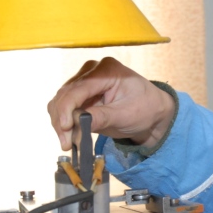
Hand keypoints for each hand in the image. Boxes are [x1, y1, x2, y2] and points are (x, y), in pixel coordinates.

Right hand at [47, 57, 174, 150]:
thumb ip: (102, 118)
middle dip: (62, 120)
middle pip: (65, 95)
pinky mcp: (80, 95)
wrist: (152, 112)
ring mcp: (84, 82)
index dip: (67, 108)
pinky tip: (70, 137)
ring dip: (60, 123)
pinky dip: (64, 123)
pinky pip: (64, 108)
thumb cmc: (145, 109)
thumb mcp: (126, 115)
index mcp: (106, 70)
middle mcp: (91, 71)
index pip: (78, 88)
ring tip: (68, 143)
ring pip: (60, 102)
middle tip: (66, 143)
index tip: (65, 128)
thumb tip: (76, 124)